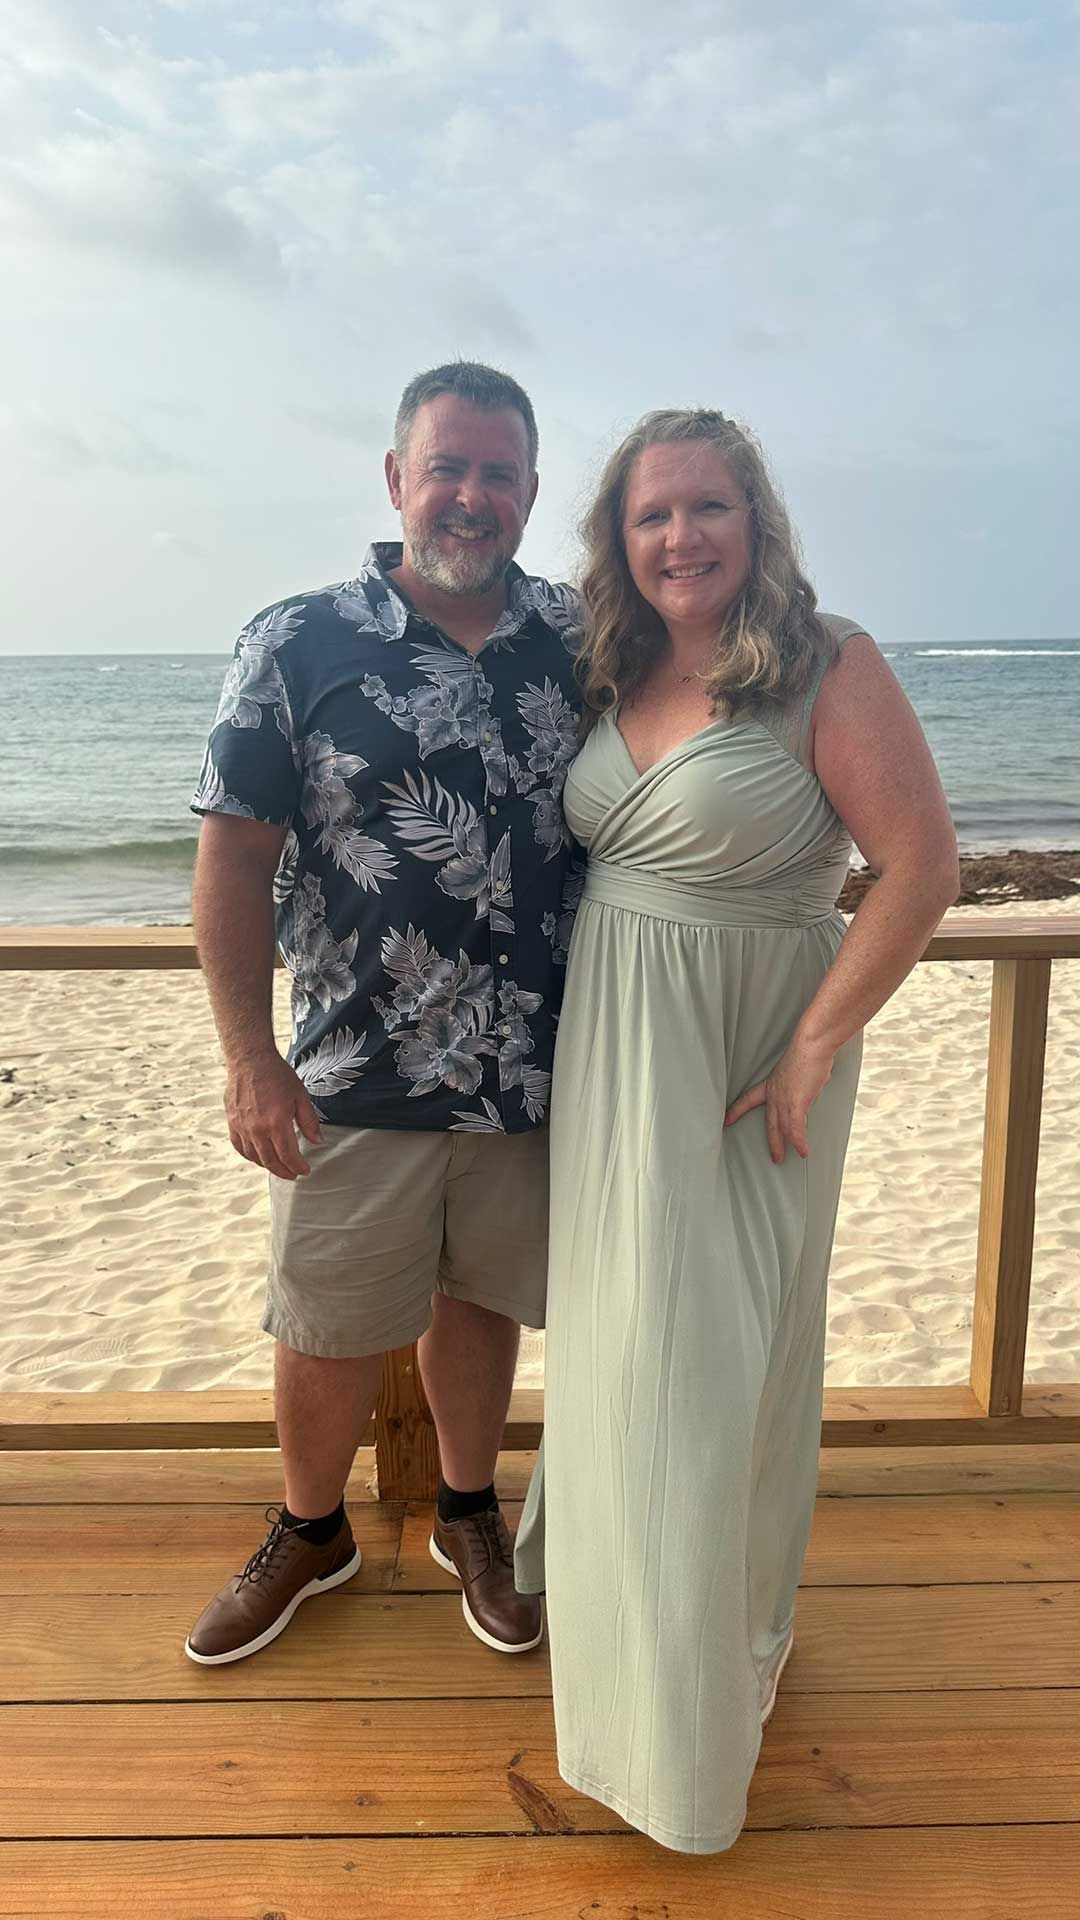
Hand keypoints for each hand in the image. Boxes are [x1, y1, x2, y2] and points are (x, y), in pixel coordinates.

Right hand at [225, 1054, 320, 1179]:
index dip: (298, 1166)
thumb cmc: (277, 1075)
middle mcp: (257, 1129)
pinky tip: (258, 1157)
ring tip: (278, 1167)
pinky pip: (239, 1147)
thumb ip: (309, 1121)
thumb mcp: (300, 1095)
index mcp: (276, 1122)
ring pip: (254, 1157)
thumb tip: (316, 1140)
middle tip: (293, 1174)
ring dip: (268, 1166)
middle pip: (271, 1161)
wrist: (250, 1060)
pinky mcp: (232, 1123)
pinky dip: (250, 1156)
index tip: (305, 1169)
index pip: (288, 1155)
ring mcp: (242, 1127)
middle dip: (284, 1171)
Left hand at [723, 1036, 834, 1164]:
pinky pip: (796, 1129)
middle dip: (771, 1141)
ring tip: (783, 1158)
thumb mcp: (798, 1069)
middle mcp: (774, 1094)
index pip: (747, 1099)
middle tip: (773, 1156)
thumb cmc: (807, 1053)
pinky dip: (799, 1141)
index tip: (726, 1120)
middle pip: (769, 1123)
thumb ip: (802, 1079)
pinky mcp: (796, 1104)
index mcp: (771, 1085)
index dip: (736, 1111)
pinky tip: (802, 1152)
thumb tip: (814, 1080)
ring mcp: (783, 1100)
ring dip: (782, 1145)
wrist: (810, 1046)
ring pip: (780, 1129)